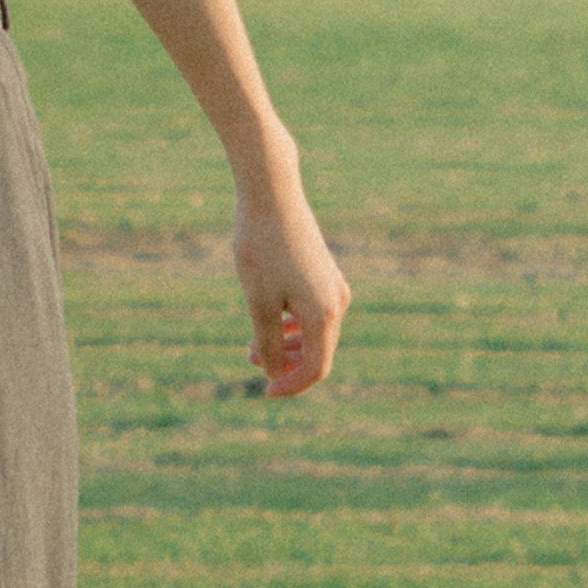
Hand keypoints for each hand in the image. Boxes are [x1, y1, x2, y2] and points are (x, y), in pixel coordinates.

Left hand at [232, 177, 347, 397]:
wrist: (271, 194)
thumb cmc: (261, 248)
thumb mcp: (258, 301)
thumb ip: (268, 343)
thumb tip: (276, 371)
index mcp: (325, 313)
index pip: (316, 368)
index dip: (291, 385)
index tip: (265, 392)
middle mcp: (337, 301)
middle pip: (318, 351)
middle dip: (285, 363)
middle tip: (250, 358)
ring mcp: (333, 284)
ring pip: (315, 331)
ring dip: (286, 344)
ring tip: (252, 344)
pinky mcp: (324, 271)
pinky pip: (312, 311)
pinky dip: (291, 323)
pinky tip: (267, 319)